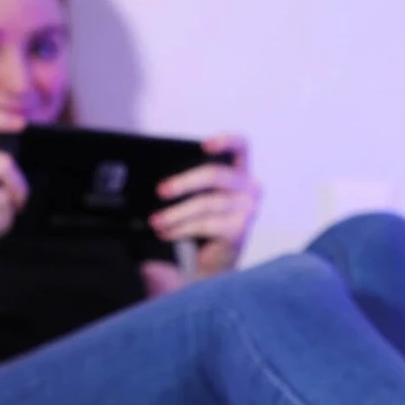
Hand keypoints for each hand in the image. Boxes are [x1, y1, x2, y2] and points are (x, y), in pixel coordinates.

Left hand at [150, 133, 260, 277]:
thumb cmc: (205, 224)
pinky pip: (205, 224)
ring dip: (175, 213)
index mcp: (240, 173)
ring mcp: (247, 210)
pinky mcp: (239, 231)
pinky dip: (181, 229)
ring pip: (205, 203)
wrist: (217, 262)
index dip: (226, 141)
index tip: (203, 146)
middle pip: (215, 176)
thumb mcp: (196, 199)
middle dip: (184, 182)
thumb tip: (162, 187)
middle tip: (160, 190)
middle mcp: (249, 189)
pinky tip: (166, 232)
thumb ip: (185, 186)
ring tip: (155, 221)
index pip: (241, 147)